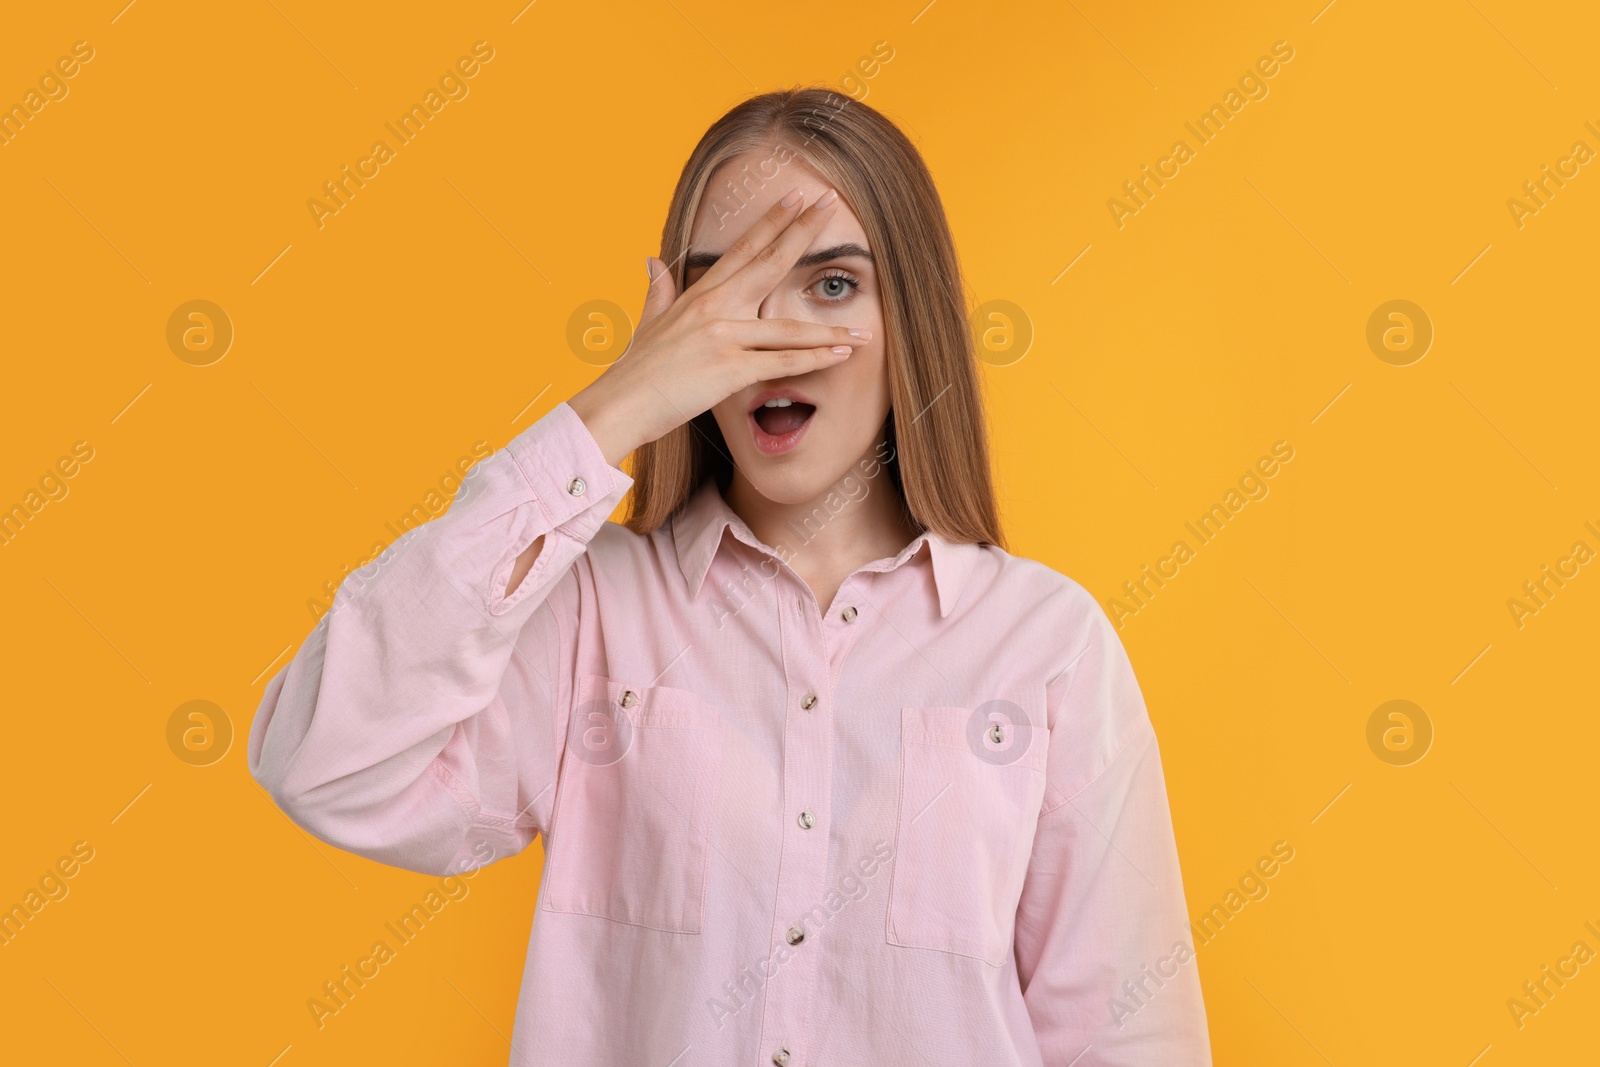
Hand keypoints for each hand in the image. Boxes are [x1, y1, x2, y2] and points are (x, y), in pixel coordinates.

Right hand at [568, 187, 871, 466]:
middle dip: (803, 233)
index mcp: (699, 295)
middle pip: (769, 263)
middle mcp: (715, 307)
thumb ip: (657, 289)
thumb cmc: (633, 370)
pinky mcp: (729, 370)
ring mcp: (723, 337)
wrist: (617, 404)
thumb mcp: (647, 322)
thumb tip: (651, 259)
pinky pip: (782, 363)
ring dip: (830, 329)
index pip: (743, 249)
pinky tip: (841, 355)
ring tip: (864, 326)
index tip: (797, 198)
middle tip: (831, 205)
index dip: (772, 222)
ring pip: (788, 326)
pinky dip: (814, 360)